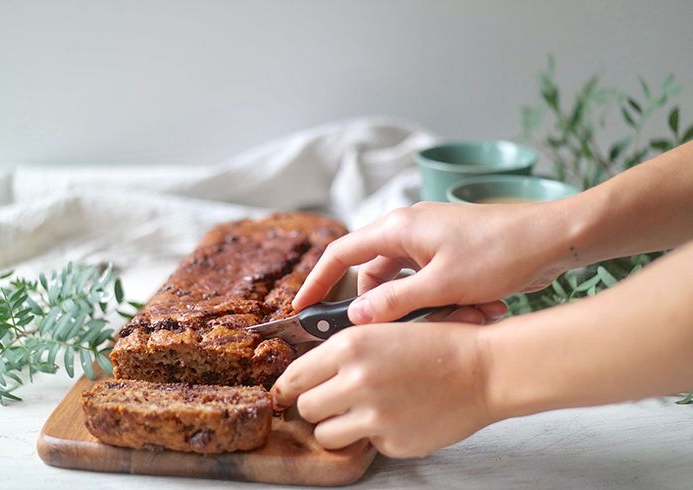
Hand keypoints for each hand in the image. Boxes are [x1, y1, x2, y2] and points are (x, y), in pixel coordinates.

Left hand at [271, 321, 495, 457]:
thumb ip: (344, 349)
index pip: (294, 376)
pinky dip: (376, 435)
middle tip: (335, 400)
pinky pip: (366, 444)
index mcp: (350, 346)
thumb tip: (308, 372)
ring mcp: (374, 416)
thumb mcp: (384, 328)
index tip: (288, 393)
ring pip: (326, 434)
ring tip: (362, 411)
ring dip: (338, 426)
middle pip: (305, 408)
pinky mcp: (393, 442)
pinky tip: (398, 416)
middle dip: (317, 406)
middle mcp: (356, 381)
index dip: (288, 386)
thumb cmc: (438, 342)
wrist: (484, 368)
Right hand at [294, 201, 571, 322]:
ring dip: (418, 307)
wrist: (554, 238)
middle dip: (381, 306)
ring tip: (451, 320)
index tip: (301, 308)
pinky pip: (427, 281)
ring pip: (403, 281)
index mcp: (398, 228)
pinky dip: (439, 300)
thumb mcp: (442, 285)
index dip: (317, 281)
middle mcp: (409, 229)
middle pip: (373, 272)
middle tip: (385, 335)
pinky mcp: (449, 252)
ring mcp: (430, 240)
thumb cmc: (500, 254)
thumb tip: (356, 317)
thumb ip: (394, 301)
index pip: (341, 253)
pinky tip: (470, 312)